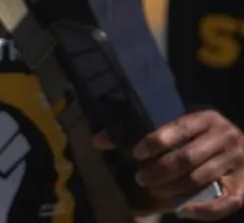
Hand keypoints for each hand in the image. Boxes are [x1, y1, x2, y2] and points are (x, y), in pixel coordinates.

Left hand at [97, 109, 243, 218]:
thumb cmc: (202, 134)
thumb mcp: (180, 125)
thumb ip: (140, 130)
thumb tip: (99, 141)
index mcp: (207, 118)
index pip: (180, 127)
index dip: (157, 141)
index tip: (137, 154)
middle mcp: (226, 137)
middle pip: (188, 158)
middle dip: (160, 171)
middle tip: (141, 178)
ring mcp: (238, 161)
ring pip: (201, 179)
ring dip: (174, 189)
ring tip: (155, 190)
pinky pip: (226, 202)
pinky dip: (203, 209)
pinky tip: (182, 211)